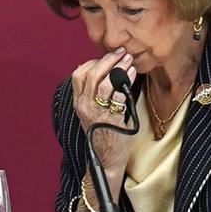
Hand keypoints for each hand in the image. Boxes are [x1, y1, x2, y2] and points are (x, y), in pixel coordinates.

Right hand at [70, 47, 137, 179]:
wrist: (106, 158)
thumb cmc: (102, 133)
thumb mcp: (91, 112)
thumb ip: (94, 94)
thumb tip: (104, 71)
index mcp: (78, 103)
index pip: (78, 75)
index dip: (93, 62)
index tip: (108, 57)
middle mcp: (84, 107)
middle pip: (92, 75)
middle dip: (108, 60)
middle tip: (122, 52)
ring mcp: (97, 114)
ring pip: (103, 84)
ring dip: (118, 69)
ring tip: (129, 61)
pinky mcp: (111, 121)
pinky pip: (117, 98)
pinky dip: (125, 84)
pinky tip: (132, 76)